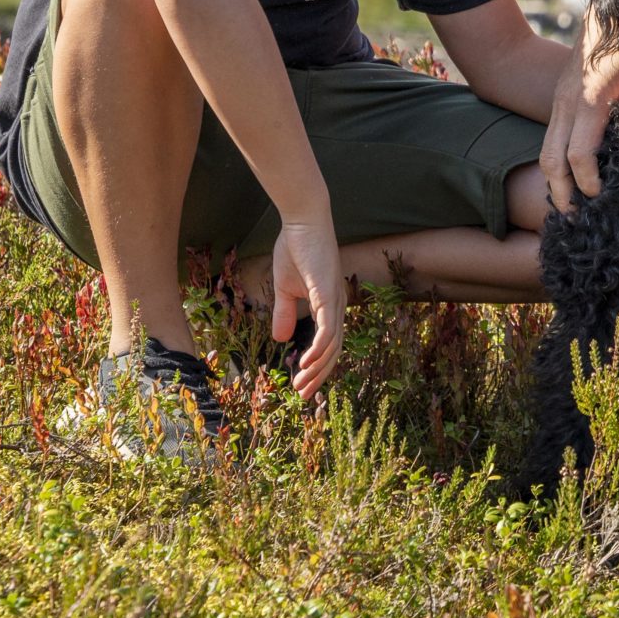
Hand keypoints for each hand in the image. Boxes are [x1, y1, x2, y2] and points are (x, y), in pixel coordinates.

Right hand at [270, 217, 345, 400]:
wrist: (301, 221)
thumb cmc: (295, 248)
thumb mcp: (284, 288)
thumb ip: (284, 313)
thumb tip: (281, 340)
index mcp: (328, 305)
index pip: (327, 344)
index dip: (316, 367)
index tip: (301, 387)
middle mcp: (337, 306)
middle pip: (333, 351)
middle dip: (318, 376)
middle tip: (302, 396)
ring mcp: (335, 300)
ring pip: (332, 345)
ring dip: (317, 368)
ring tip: (301, 385)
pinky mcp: (328, 293)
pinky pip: (328, 328)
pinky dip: (319, 348)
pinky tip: (305, 363)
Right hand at [540, 26, 618, 212]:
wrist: (610, 6)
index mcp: (588, 101)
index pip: (578, 155)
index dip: (587, 182)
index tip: (600, 199)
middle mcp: (566, 104)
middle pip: (551, 160)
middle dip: (559, 192)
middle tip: (573, 219)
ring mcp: (560, 101)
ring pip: (546, 150)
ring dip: (555, 179)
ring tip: (571, 204)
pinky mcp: (562, 98)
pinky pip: (552, 137)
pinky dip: (557, 161)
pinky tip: (572, 175)